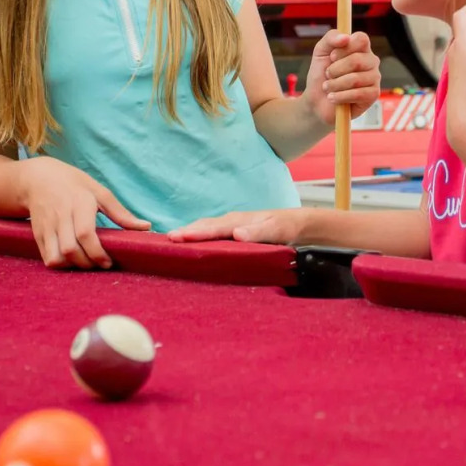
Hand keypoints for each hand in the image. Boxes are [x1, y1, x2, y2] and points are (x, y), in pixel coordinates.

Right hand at [16, 156, 150, 268]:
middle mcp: (60, 215)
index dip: (98, 253)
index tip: (109, 262)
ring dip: (73, 266)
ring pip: (56, 257)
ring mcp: (46, 226)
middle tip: (99, 264)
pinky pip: (47, 258)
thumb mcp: (99, 191)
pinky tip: (72, 260)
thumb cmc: (74, 185)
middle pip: (70, 249)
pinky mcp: (37, 234)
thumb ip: (121, 213)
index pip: (85, 233)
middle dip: (88, 263)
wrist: (38, 179)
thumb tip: (146, 227)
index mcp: (79, 202)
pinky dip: (61, 265)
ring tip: (85, 263)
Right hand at [168, 209, 304, 245]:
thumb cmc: (288, 227)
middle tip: (165, 241)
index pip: (213, 228)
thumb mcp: (278, 230)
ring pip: (206, 229)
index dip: (194, 233)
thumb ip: (258, 232)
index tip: (177, 237)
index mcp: (239, 221)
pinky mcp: (233, 233)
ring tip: (171, 242)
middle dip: (185, 232)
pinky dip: (199, 236)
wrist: (300, 225)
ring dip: (189, 234)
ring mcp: (232, 226)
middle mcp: (232, 221)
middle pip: (204, 226)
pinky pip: (212, 234)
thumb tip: (236, 234)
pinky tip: (191, 244)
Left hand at [303, 30, 380, 124]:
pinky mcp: (373, 95)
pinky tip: (333, 98)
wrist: (317, 101)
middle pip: (356, 60)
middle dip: (335, 70)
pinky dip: (340, 97)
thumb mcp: (321, 51)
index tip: (332, 56)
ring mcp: (374, 78)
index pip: (361, 39)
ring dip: (335, 85)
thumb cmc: (321, 75)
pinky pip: (358, 94)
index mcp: (361, 48)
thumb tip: (345, 38)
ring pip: (355, 79)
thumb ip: (331, 38)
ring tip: (328, 88)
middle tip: (327, 75)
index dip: (344, 48)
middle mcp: (371, 61)